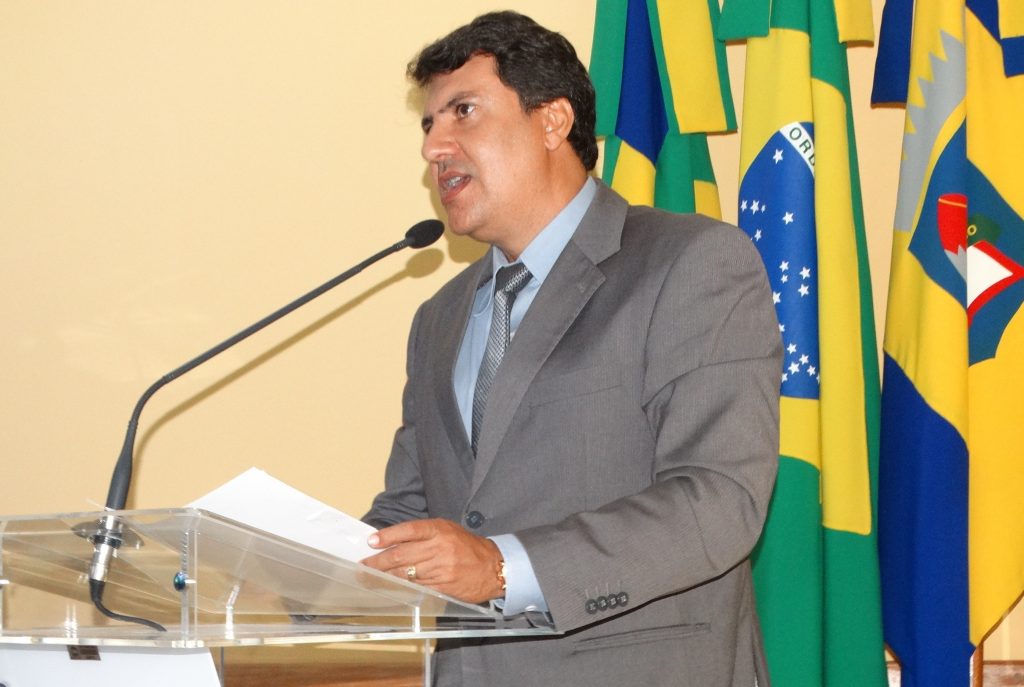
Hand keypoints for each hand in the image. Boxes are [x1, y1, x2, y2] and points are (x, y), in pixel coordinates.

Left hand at [361, 518, 503, 603]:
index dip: (388, 536)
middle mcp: (439, 548)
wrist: (493, 567)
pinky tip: (391, 585)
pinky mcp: (442, 586)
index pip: (408, 531)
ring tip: (370, 576)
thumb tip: (393, 540)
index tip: (372, 541)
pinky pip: (417, 586)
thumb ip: (423, 534)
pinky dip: (402, 586)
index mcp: (440, 530)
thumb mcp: (447, 530)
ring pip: (406, 573)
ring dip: (385, 576)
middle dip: (378, 561)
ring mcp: (441, 569)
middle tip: (364, 565)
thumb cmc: (467, 546)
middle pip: (402, 555)